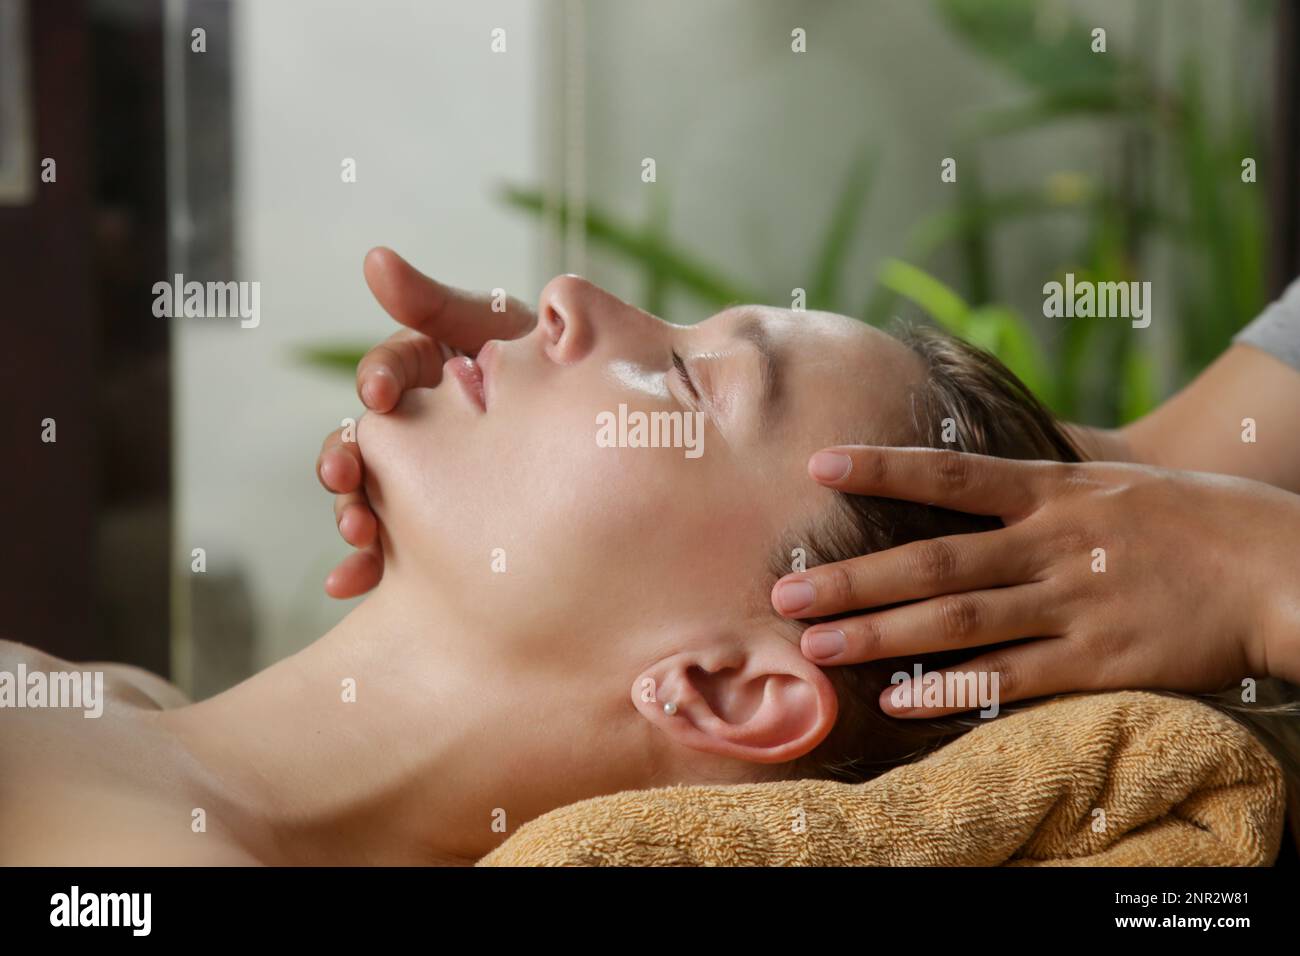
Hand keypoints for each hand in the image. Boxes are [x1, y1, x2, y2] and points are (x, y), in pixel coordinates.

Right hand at [316, 247, 535, 596]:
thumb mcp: (506, 337)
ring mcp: (434, 481)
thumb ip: (441, 304)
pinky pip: (398, 549)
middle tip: (342, 474)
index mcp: (438, 374)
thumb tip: (372, 259)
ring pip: (373, 496)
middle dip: (347, 457)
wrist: (625, 451)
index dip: (379, 380)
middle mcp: (429, 427)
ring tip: (357, 535)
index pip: (392, 372)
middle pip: (367, 439)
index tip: (379, 395)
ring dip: (352, 513)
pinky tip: (350, 582)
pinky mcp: (441, 530)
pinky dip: (367, 564)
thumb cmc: (566, 375)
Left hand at [770, 446, 1299, 714]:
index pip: (952, 474)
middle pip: (935, 560)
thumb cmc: (1195, 516)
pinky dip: (950, 691)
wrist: (1278, 568)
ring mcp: (1073, 604)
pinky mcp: (1098, 661)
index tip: (819, 465)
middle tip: (785, 589)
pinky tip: (898, 700)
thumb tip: (984, 459)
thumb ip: (1047, 475)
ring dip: (882, 636)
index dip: (884, 467)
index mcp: (1055, 491)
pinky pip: (1010, 680)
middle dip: (855, 576)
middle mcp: (1052, 544)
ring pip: (959, 622)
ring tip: (816, 646)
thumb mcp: (1118, 476)